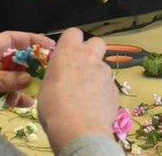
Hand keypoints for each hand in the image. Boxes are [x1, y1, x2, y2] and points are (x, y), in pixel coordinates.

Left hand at [0, 31, 54, 104]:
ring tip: (39, 90)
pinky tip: (26, 103)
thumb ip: (3, 79)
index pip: (11, 39)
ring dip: (24, 83)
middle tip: (48, 71)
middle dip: (31, 65)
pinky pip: (5, 92)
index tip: (47, 45)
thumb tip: (28, 78)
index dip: (29, 39)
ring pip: (12, 77)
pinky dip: (15, 97)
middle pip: (14, 59)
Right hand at [38, 28, 117, 152]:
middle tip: (81, 67)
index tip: (66, 53)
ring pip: (103, 66)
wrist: (78, 129)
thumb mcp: (46, 86)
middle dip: (91, 52)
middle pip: (96, 42)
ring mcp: (105, 72)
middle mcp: (89, 57)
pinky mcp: (115, 89)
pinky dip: (103, 92)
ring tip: (87, 94)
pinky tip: (94, 106)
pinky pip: (108, 85)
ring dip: (97, 75)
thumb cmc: (54, 107)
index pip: (73, 32)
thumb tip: (61, 78)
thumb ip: (57, 75)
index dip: (71, 42)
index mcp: (68, 52)